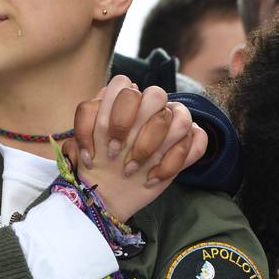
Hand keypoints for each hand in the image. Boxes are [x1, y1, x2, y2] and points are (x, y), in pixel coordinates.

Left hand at [64, 75, 205, 221]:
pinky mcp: (186, 144)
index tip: (102, 149)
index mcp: (122, 100)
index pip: (123, 85)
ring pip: (180, 118)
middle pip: (156, 94)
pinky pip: (197, 140)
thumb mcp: (81, 149)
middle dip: (137, 130)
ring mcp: (170, 123)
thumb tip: (97, 111)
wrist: (110, 193)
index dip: (115, 117)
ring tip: (132, 171)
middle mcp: (148, 107)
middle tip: (117, 155)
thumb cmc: (97, 165)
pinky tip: (152, 177)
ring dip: (153, 149)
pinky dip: (174, 162)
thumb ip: (85, 129)